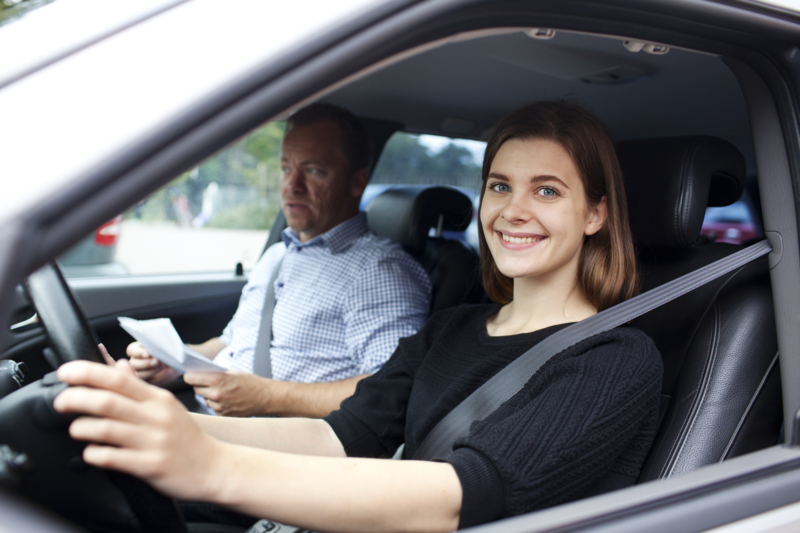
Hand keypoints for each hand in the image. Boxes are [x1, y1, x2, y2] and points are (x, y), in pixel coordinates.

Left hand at [53, 360, 222, 501]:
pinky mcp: (150, 465)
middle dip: (76, 398)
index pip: (118, 379)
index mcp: (158, 399)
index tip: (66, 372)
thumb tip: (117, 366)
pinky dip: (94, 454)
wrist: (214, 467)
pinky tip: (92, 452)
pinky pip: (112, 458)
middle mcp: (155, 417)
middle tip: (60, 401)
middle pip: (108, 401)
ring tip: (76, 429)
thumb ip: (139, 387)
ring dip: (81, 428)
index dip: (88, 373)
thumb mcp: (167, 406)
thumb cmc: (187, 437)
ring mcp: (153, 441)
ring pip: (105, 429)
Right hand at [126, 341, 179, 383]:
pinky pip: (150, 382)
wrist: (179, 359)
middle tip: (157, 361)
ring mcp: (141, 372)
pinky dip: (159, 377)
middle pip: (133, 363)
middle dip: (145, 363)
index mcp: (138, 349)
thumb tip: (156, 351)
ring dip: (151, 371)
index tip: (148, 353)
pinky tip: (168, 372)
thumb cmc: (170, 349)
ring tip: (162, 366)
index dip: (138, 352)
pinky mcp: (148, 380)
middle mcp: (136, 361)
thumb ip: (160, 347)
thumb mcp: (166, 345)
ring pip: (139, 374)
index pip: (131, 350)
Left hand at [185, 370, 270, 416]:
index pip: (191, 378)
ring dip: (208, 395)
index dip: (190, 376)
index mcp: (217, 380)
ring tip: (222, 392)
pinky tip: (227, 400)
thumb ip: (215, 374)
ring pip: (204, 399)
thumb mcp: (233, 372)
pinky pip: (213, 408)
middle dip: (200, 385)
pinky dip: (216, 404)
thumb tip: (201, 374)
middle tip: (209, 383)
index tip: (189, 375)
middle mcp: (216, 394)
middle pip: (196, 389)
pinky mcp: (222, 415)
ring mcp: (219, 406)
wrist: (264, 397)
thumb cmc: (250, 383)